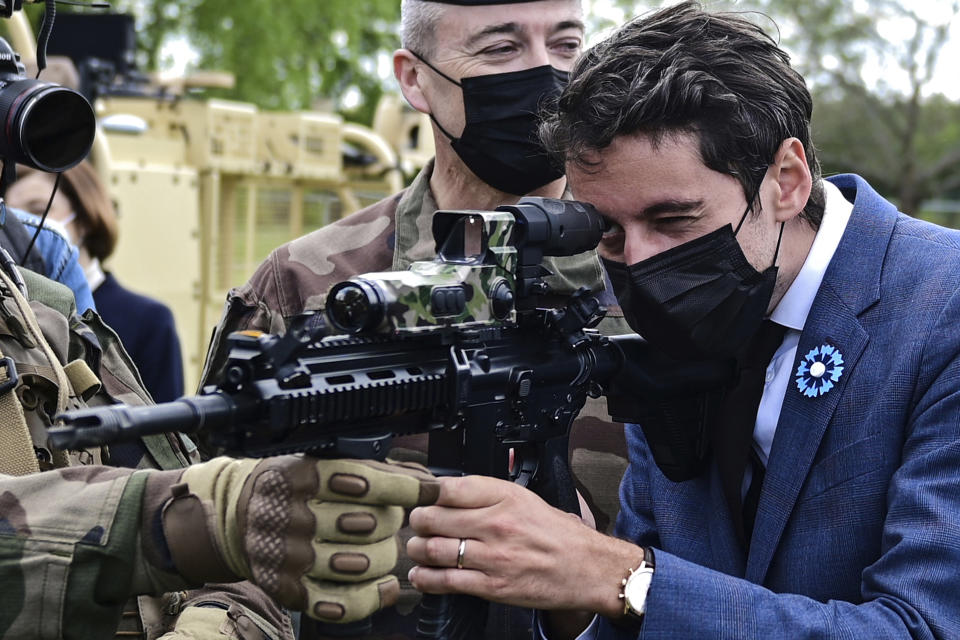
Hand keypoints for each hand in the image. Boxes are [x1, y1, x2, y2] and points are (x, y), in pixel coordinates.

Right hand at [150, 456, 438, 622]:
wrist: (234, 515)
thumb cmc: (289, 484)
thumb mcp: (320, 461)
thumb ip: (368, 467)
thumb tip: (422, 476)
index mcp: (305, 476)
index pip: (369, 482)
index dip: (408, 487)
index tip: (431, 489)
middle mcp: (296, 516)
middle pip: (373, 524)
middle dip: (393, 521)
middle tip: (390, 519)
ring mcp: (291, 557)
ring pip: (364, 564)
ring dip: (385, 558)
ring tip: (383, 548)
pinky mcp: (289, 589)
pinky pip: (343, 604)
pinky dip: (373, 597)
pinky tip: (384, 586)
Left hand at [406, 475, 638, 615]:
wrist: (587, 568)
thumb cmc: (556, 534)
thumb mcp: (525, 498)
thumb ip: (487, 493)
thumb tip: (447, 490)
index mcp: (505, 496)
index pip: (448, 487)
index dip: (426, 491)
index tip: (421, 495)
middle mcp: (497, 524)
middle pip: (433, 517)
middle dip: (417, 520)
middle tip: (416, 522)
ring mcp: (493, 557)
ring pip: (433, 550)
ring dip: (417, 549)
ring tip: (417, 547)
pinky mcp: (492, 586)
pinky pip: (446, 581)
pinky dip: (426, 579)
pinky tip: (421, 574)